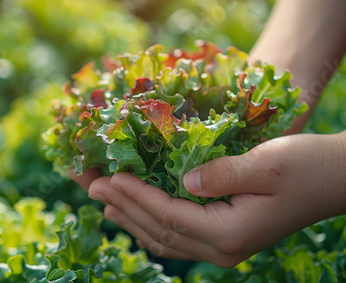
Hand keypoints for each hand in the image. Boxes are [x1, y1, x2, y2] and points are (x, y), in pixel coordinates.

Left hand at [70, 131, 345, 266]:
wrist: (334, 180)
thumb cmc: (306, 167)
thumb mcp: (266, 164)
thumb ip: (222, 174)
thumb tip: (183, 180)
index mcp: (230, 233)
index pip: (168, 215)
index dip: (136, 196)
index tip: (108, 177)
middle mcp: (223, 248)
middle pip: (160, 229)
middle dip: (124, 206)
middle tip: (91, 185)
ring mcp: (223, 247)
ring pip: (165, 238)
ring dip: (131, 217)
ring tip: (103, 201)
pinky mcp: (225, 237)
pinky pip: (178, 237)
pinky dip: (152, 225)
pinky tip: (135, 216)